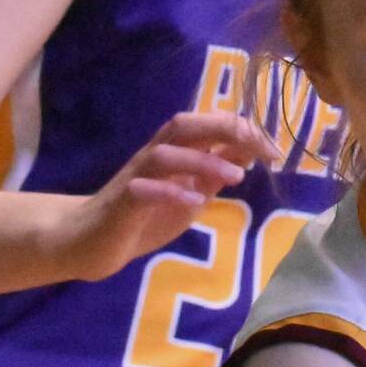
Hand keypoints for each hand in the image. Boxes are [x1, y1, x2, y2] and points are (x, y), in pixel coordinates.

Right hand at [49, 111, 272, 281]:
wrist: (90, 242)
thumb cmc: (145, 215)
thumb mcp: (191, 193)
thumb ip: (216, 172)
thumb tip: (250, 151)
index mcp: (175, 150)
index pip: (210, 126)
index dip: (244, 132)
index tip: (275, 150)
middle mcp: (155, 155)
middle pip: (187, 125)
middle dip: (225, 128)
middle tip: (261, 146)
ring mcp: (137, 176)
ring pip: (166, 154)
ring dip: (202, 161)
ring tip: (236, 177)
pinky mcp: (122, 202)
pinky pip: (144, 190)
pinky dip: (170, 192)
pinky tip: (194, 202)